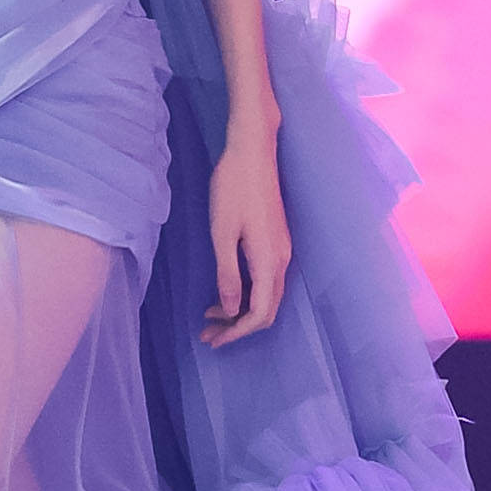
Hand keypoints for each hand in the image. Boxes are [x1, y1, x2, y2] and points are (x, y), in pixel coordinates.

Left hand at [202, 126, 290, 345]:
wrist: (253, 150)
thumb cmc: (233, 187)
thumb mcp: (223, 233)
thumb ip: (228, 274)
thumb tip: (232, 310)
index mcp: (270, 261)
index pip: (259, 314)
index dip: (237, 332)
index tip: (212, 340)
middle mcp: (282, 259)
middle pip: (267, 309)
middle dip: (238, 327)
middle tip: (208, 333)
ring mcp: (282, 249)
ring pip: (267, 295)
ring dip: (241, 310)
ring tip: (211, 315)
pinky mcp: (277, 239)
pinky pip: (267, 279)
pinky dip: (247, 292)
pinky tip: (226, 289)